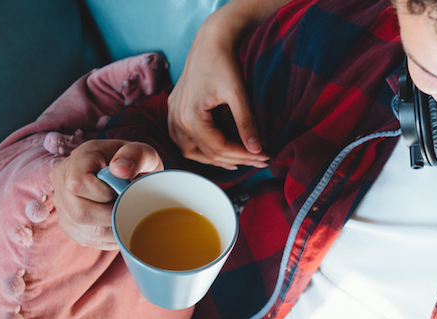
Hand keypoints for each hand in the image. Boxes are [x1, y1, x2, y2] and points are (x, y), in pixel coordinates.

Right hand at [48, 140, 163, 249]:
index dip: (104, 193)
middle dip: (111, 216)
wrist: (131, 176)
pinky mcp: (68, 222)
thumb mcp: (144, 154)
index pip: (78, 183)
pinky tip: (119, 226)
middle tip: (127, 206)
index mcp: (80, 157)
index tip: (120, 189)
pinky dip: (109, 238)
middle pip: (80, 212)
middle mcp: (62, 179)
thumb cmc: (137, 164)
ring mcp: (62, 202)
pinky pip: (87, 239)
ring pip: (85, 229)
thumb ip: (136, 155)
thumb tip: (119, 170)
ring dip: (113, 229)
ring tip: (125, 215)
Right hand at [168, 15, 269, 169]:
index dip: (244, 156)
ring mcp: (172, 113)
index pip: (219, 148)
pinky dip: (198, 147)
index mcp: (190, 116)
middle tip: (259, 160)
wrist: (210, 39)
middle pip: (206, 153)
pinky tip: (215, 149)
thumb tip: (257, 150)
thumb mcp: (238, 94)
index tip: (265, 156)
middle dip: (235, 159)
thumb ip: (246, 123)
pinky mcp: (174, 107)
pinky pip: (182, 138)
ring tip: (238, 161)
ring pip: (189, 150)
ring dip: (213, 158)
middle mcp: (177, 118)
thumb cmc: (223, 62)